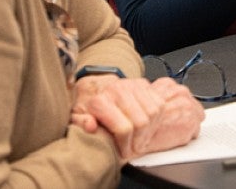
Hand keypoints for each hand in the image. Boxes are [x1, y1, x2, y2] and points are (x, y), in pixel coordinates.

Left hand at [70, 75, 203, 159]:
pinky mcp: (143, 83)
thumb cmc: (88, 108)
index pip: (124, 129)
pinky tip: (145, 125)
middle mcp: (117, 89)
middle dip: (139, 140)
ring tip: (139, 138)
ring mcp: (132, 84)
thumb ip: (81, 123)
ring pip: (152, 113)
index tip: (123, 152)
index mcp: (100, 100)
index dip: (126, 145)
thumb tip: (91, 126)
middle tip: (133, 148)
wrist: (94, 89)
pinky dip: (156, 118)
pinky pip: (159, 104)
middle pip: (140, 122)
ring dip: (148, 130)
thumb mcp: (77, 118)